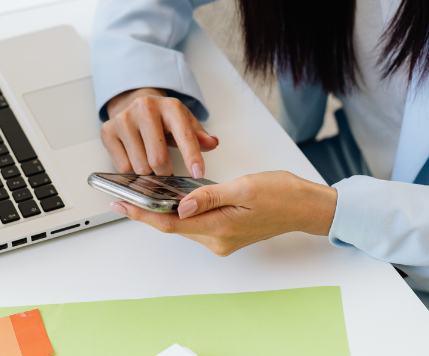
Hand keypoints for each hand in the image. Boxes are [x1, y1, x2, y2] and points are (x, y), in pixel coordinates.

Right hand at [102, 88, 218, 178]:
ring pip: (140, 165)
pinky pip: (123, 166)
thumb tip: (213, 143)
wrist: (132, 103)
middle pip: (158, 158)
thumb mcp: (184, 122)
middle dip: (165, 172)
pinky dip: (131, 169)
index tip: (197, 174)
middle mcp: (145, 108)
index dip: (192, 158)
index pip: (184, 136)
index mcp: (169, 106)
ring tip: (149, 160)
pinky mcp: (108, 130)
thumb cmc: (162, 118)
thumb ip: (199, 136)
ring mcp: (124, 119)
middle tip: (166, 171)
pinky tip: (134, 156)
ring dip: (147, 172)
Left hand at [109, 171, 337, 255]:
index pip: (171, 223)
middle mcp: (218, 240)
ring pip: (184, 225)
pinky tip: (173, 199)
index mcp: (220, 228)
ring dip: (165, 211)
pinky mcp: (227, 234)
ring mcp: (223, 239)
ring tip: (143, 194)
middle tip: (124, 196)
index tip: (122, 206)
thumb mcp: (244, 187)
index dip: (143, 215)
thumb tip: (181, 206)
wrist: (306, 206)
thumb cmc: (281, 193)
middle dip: (148, 211)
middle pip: (173, 226)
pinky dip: (182, 212)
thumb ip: (209, 196)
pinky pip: (197, 224)